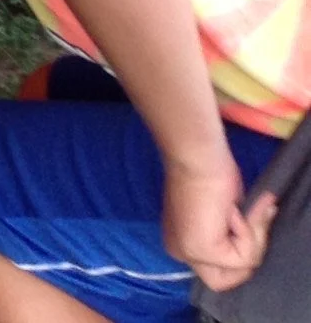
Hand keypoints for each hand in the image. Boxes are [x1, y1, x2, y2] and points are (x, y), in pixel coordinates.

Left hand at [163, 152, 274, 290]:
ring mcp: (189, 253)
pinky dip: (248, 232)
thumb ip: (232, 234)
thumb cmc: (208, 174)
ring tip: (240, 210)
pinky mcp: (202, 251)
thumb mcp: (225, 214)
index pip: (220, 272)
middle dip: (251, 250)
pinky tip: (232, 211)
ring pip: (242, 269)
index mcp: (181, 242)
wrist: (197, 157)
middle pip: (229, 279)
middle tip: (250, 218)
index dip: (242, 251)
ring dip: (253, 237)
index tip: (244, 221)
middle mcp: (180, 252)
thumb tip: (255, 243)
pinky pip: (244, 257)